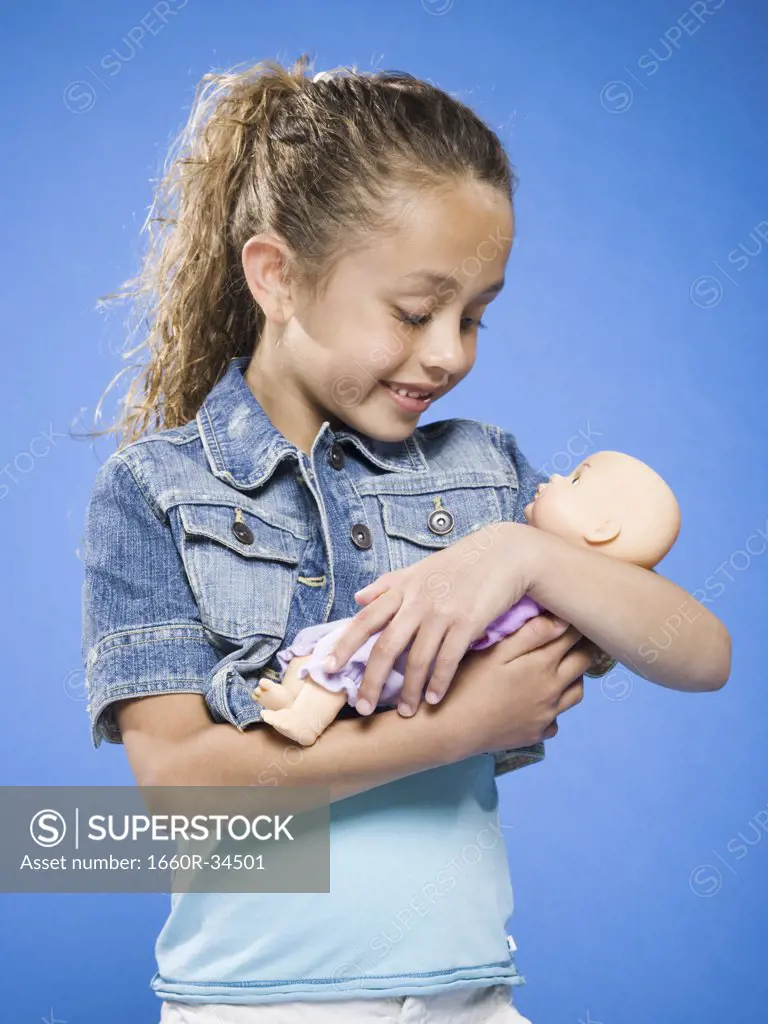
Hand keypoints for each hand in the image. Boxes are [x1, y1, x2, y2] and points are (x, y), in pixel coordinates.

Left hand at [322, 522, 541, 716]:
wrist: (505, 553)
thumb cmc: (461, 563)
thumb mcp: (419, 568)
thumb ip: (388, 584)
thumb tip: (358, 598)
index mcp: (403, 588)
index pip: (365, 619)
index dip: (345, 644)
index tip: (328, 667)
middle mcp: (417, 601)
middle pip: (386, 646)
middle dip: (371, 680)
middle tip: (363, 707)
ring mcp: (442, 612)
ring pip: (417, 659)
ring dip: (408, 690)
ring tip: (405, 712)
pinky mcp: (467, 622)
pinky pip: (448, 659)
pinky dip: (439, 681)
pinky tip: (434, 699)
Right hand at [431, 613, 591, 757]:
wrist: (451, 729)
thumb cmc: (468, 683)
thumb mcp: (496, 652)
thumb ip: (531, 635)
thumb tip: (563, 620)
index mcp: (543, 665)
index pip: (573, 638)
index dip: (574, 624)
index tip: (572, 616)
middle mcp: (553, 691)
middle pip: (583, 664)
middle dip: (583, 647)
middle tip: (574, 637)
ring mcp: (547, 716)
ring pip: (576, 693)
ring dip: (574, 677)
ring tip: (560, 668)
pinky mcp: (536, 734)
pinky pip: (556, 719)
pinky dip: (554, 708)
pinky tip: (538, 701)